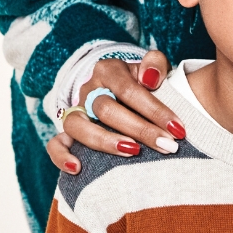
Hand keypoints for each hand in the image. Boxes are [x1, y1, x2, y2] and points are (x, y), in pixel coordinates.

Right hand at [46, 51, 183, 175]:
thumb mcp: (153, 67)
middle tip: (166, 146)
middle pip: (107, 110)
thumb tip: (150, 78)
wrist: (126, 91)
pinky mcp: (67, 132)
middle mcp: (89, 89)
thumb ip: (155, 64)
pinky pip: (55, 144)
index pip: (130, 90)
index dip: (155, 110)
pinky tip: (78, 168)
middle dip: (140, 130)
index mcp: (110, 70)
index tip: (178, 129)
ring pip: (78, 126)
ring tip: (133, 153)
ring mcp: (76, 110)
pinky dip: (62, 156)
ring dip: (106, 141)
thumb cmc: (144, 82)